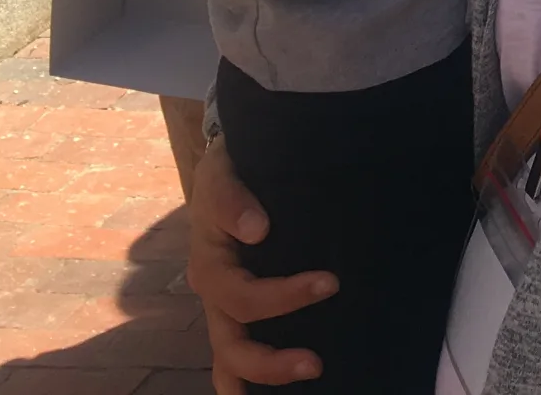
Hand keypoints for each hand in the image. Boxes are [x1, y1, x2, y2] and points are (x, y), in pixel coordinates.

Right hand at [186, 137, 335, 390]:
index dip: (284, 297)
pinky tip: (286, 389)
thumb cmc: (230, 171)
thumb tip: (256, 229)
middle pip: (232, 346)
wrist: (228, 168)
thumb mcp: (222, 172)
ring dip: (264, 376)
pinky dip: (254, 380)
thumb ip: (231, 197)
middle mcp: (215, 296)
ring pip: (231, 360)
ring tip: (307, 376)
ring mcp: (225, 309)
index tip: (330, 282)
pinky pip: (237, 357)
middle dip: (271, 362)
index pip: (243, 297)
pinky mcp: (238, 312)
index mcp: (210, 267)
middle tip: (315, 363)